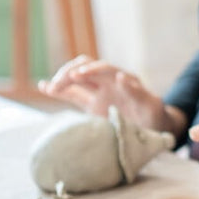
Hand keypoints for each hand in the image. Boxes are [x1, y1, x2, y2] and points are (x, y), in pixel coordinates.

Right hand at [37, 55, 172, 132]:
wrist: (155, 129)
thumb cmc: (155, 116)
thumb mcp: (152, 105)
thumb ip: (138, 92)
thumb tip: (121, 76)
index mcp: (124, 79)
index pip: (104, 68)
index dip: (91, 69)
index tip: (79, 75)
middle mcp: (109, 82)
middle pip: (85, 68)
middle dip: (71, 72)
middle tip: (59, 83)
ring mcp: (99, 93)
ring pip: (76, 80)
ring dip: (62, 80)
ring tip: (49, 87)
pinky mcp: (92, 105)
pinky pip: (73, 94)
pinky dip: (59, 90)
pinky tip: (44, 87)